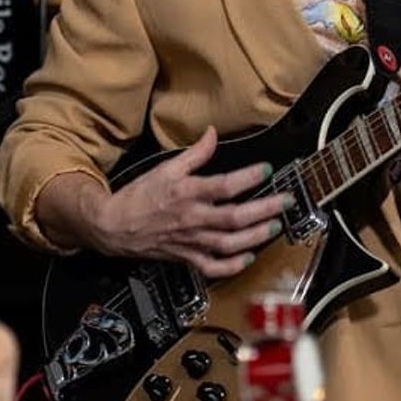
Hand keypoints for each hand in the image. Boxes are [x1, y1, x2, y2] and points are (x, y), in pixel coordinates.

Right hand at [86, 127, 289, 278]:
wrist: (114, 226)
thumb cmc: (139, 196)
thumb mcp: (165, 168)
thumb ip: (194, 153)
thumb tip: (212, 133)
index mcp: (187, 194)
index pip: (224, 186)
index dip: (249, 178)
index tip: (267, 170)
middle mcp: (193, 219)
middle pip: (235, 217)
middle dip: (265, 209)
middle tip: (286, 201)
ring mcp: (191, 241)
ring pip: (229, 243)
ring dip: (255, 237)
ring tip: (274, 226)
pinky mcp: (187, 257)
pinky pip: (212, 267)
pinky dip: (232, 266)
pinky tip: (248, 258)